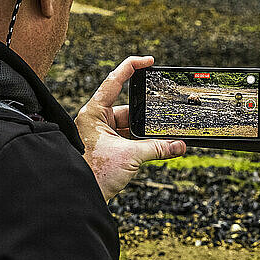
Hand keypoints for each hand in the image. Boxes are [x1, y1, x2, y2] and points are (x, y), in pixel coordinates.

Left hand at [75, 56, 185, 201]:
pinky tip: (156, 147)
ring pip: (131, 125)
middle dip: (146, 113)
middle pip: (128, 107)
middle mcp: (96, 120)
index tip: (149, 61)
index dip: (132, 66)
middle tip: (162, 113)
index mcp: (94, 113)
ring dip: (146, 132)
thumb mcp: (130, 156)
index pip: (114, 81)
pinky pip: (130, 138)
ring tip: (161, 137)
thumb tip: (179, 145)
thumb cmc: (93, 174)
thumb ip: (157, 147)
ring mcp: (102, 135)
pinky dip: (143, 142)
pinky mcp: (108, 148)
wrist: (79, 199)